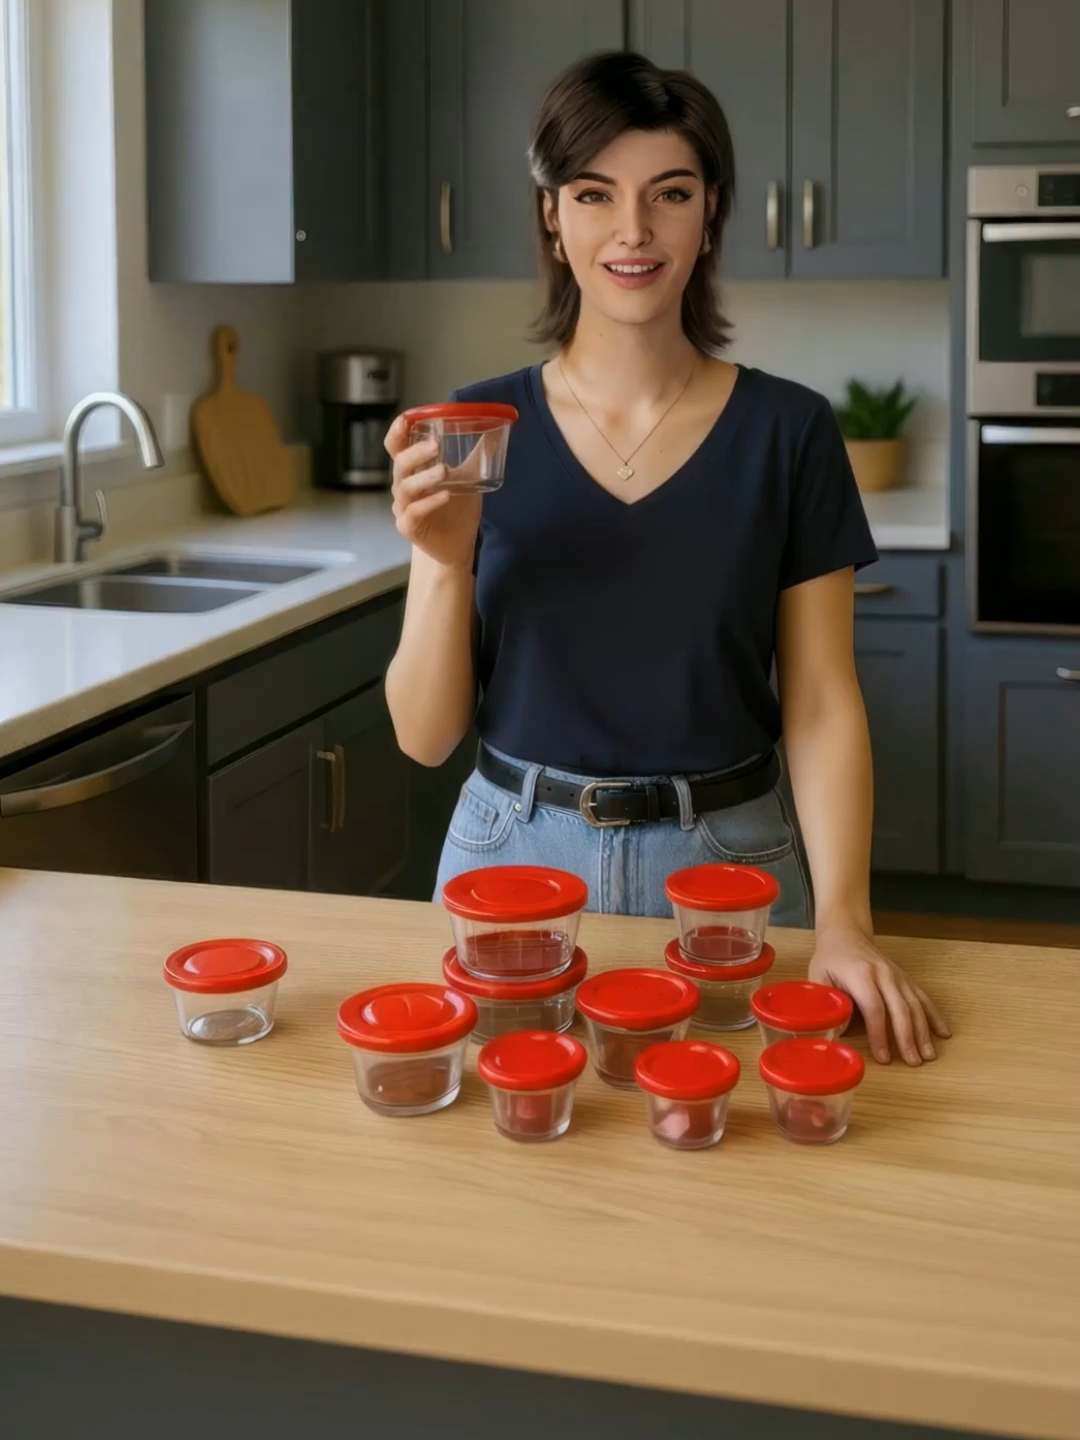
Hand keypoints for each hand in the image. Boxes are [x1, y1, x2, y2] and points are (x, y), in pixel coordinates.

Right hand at [386, 414, 480, 571]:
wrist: (457, 545)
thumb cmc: (457, 508)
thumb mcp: (469, 478)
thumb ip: (478, 456)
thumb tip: (497, 432)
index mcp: (412, 470)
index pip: (396, 447)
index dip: (396, 432)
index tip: (407, 419)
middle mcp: (403, 486)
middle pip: (400, 464)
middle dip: (416, 453)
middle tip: (436, 445)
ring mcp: (403, 508)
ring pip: (406, 488)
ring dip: (425, 477)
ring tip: (445, 470)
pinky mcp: (408, 527)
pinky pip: (413, 513)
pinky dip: (429, 503)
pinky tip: (445, 496)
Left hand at [809, 925, 949, 1065]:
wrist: (846, 935)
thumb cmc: (830, 960)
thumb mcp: (818, 979)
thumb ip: (825, 1006)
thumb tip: (833, 1037)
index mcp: (861, 975)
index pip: (874, 1008)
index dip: (879, 1034)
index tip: (884, 1057)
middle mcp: (884, 974)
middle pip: (900, 1009)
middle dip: (907, 1038)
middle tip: (913, 1062)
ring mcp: (898, 976)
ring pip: (915, 1005)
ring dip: (924, 1031)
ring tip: (928, 1055)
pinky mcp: (906, 978)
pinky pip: (923, 998)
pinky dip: (934, 1016)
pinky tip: (943, 1032)